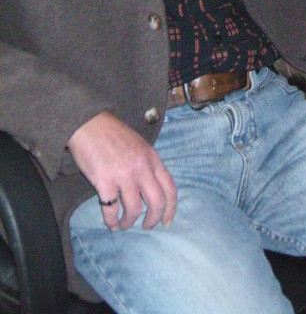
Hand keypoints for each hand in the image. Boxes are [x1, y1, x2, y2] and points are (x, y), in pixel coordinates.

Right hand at [67, 111, 176, 230]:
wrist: (89, 124)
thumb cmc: (113, 134)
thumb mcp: (140, 145)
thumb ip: (148, 164)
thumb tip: (153, 188)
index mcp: (152, 158)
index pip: (170, 188)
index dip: (171, 208)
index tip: (167, 222)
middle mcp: (142, 168)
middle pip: (157, 202)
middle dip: (154, 220)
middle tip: (147, 227)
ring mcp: (124, 175)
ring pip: (134, 209)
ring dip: (129, 222)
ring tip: (124, 225)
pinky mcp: (104, 181)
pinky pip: (111, 209)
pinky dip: (111, 221)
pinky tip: (110, 223)